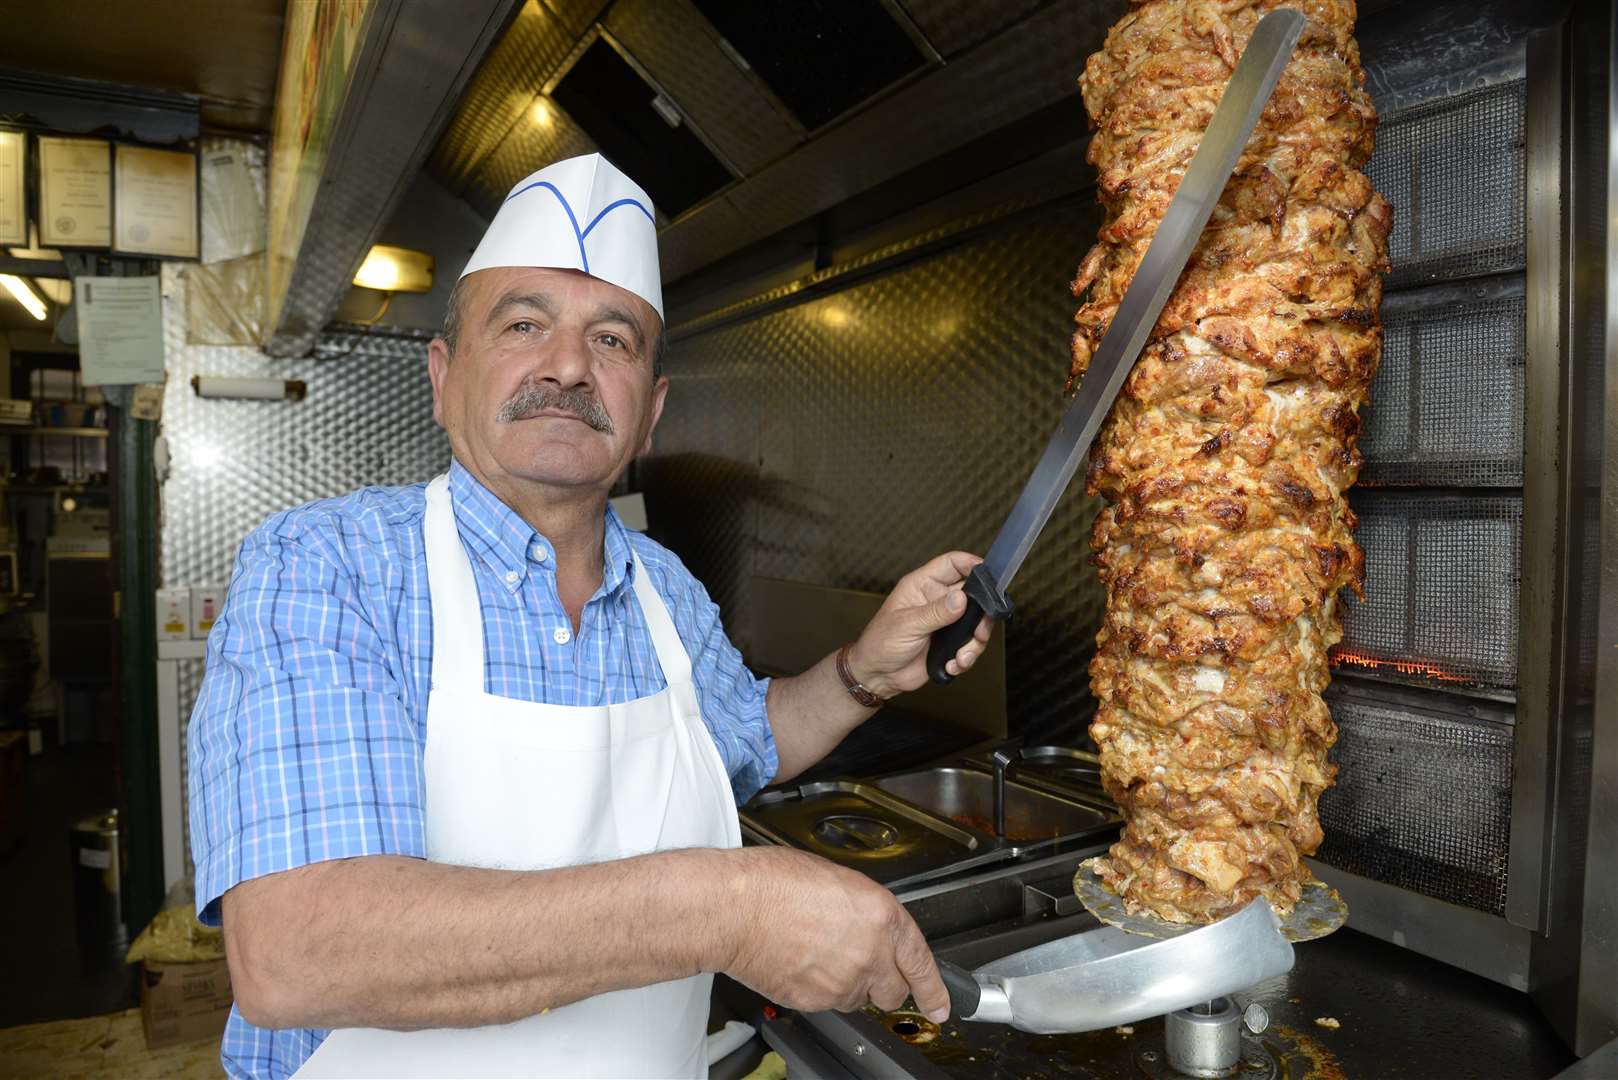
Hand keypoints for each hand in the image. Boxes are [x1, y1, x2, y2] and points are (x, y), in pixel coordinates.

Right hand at [720, 847, 949, 1021]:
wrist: (735, 908)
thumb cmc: (775, 883)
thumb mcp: (837, 880)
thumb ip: (864, 911)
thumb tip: (866, 925)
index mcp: (881, 916)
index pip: (921, 963)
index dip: (935, 990)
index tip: (941, 1005)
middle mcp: (870, 953)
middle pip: (894, 992)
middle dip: (884, 983)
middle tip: (861, 965)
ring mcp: (843, 981)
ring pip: (858, 999)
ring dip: (848, 984)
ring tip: (817, 952)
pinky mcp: (815, 1001)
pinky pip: (827, 1003)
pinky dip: (819, 989)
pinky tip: (801, 962)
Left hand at [847, 552, 994, 698]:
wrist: (878, 676)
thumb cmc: (880, 643)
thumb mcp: (907, 625)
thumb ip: (935, 612)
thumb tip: (961, 598)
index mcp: (922, 586)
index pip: (952, 564)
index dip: (972, 564)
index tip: (989, 575)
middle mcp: (937, 601)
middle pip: (974, 595)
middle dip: (982, 614)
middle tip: (979, 630)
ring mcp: (945, 622)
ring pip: (976, 623)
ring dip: (974, 642)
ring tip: (961, 656)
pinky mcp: (949, 643)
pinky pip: (970, 645)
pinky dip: (966, 657)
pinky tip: (952, 664)